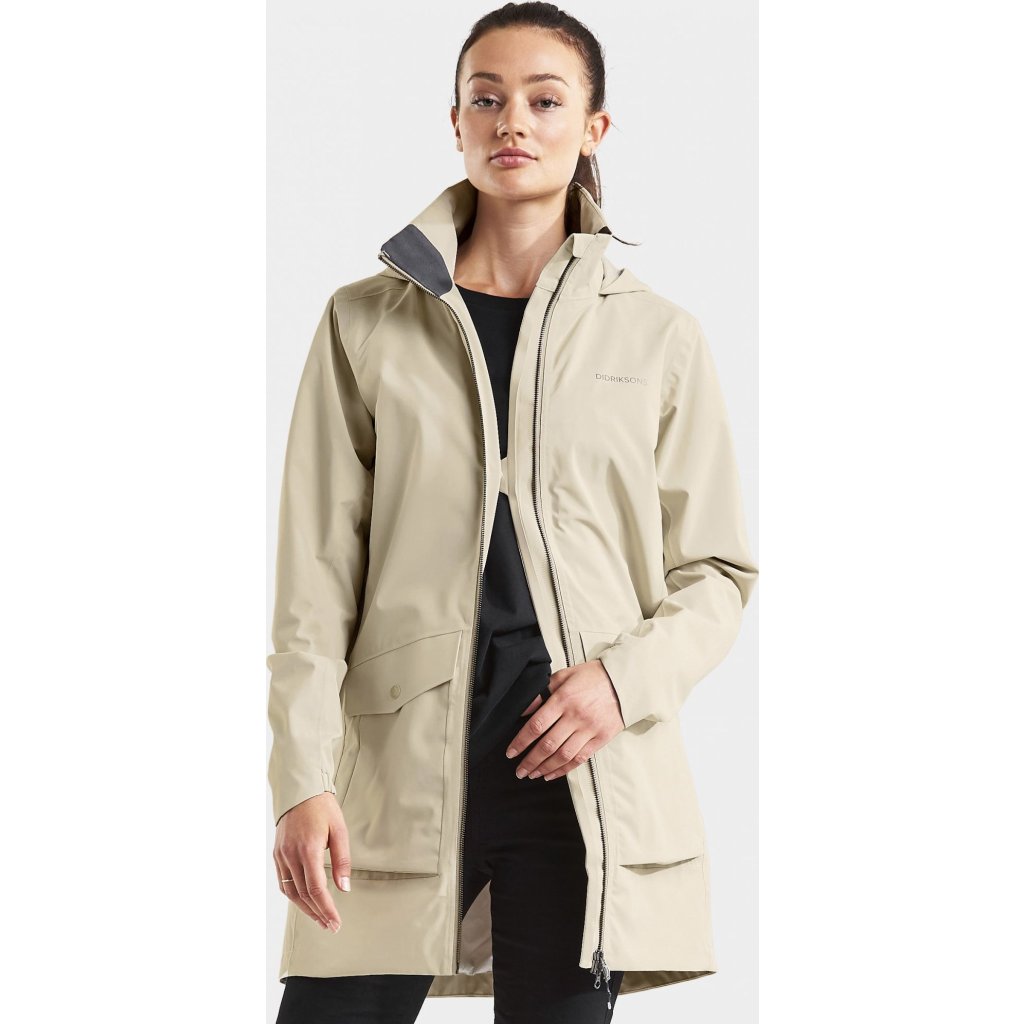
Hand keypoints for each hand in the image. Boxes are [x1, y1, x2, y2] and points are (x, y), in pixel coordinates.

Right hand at [274, 792, 351, 931]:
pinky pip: (283, 882)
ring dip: (305, 908)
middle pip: (303, 895)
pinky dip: (294, 896)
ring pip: (291, 892)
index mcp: (308, 849)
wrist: (300, 791)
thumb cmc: (323, 808)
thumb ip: (342, 860)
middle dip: (318, 913)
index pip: (316, 889)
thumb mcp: (339, 830)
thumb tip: (344, 888)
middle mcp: (291, 855)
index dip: (326, 909)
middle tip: (331, 926)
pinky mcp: (277, 854)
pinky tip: (305, 902)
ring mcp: (281, 855)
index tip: (336, 922)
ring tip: (320, 919)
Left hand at [506, 659, 624, 780]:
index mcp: (563, 699)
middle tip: (519, 771)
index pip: (537, 725)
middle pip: (548, 745)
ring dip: (545, 768)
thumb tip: (524, 710)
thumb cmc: (590, 677)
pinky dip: (564, 769)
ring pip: (563, 755)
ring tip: (533, 775)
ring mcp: (589, 729)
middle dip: (530, 761)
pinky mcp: (601, 738)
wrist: (623, 682)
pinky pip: (580, 758)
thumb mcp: (564, 676)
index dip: (521, 742)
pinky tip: (552, 774)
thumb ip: (543, 691)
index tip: (511, 753)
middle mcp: (575, 716)